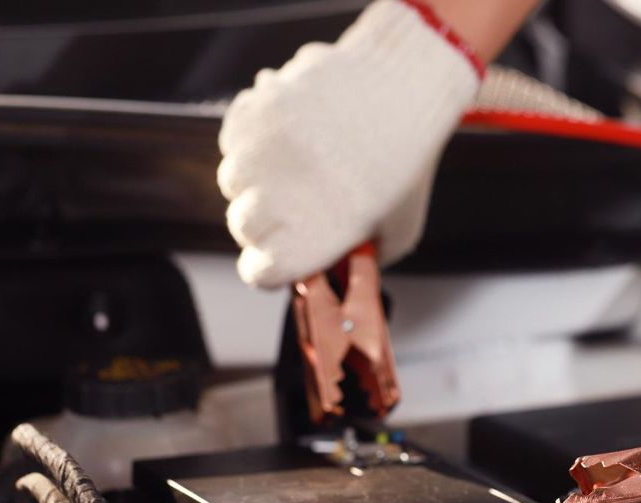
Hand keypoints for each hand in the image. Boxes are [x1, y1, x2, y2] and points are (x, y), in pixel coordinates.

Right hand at [217, 0, 480, 287]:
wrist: (407, 91)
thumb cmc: (408, 168)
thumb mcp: (397, 232)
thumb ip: (359, 260)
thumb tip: (330, 273)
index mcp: (313, 239)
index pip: (258, 272)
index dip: (268, 267)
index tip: (279, 257)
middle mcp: (278, 199)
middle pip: (243, 226)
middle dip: (263, 222)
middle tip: (292, 206)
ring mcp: (263, 153)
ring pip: (232, 180)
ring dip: (255, 179)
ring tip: (292, 166)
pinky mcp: (257, 112)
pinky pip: (233, 138)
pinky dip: (251, 139)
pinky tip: (285, 137)